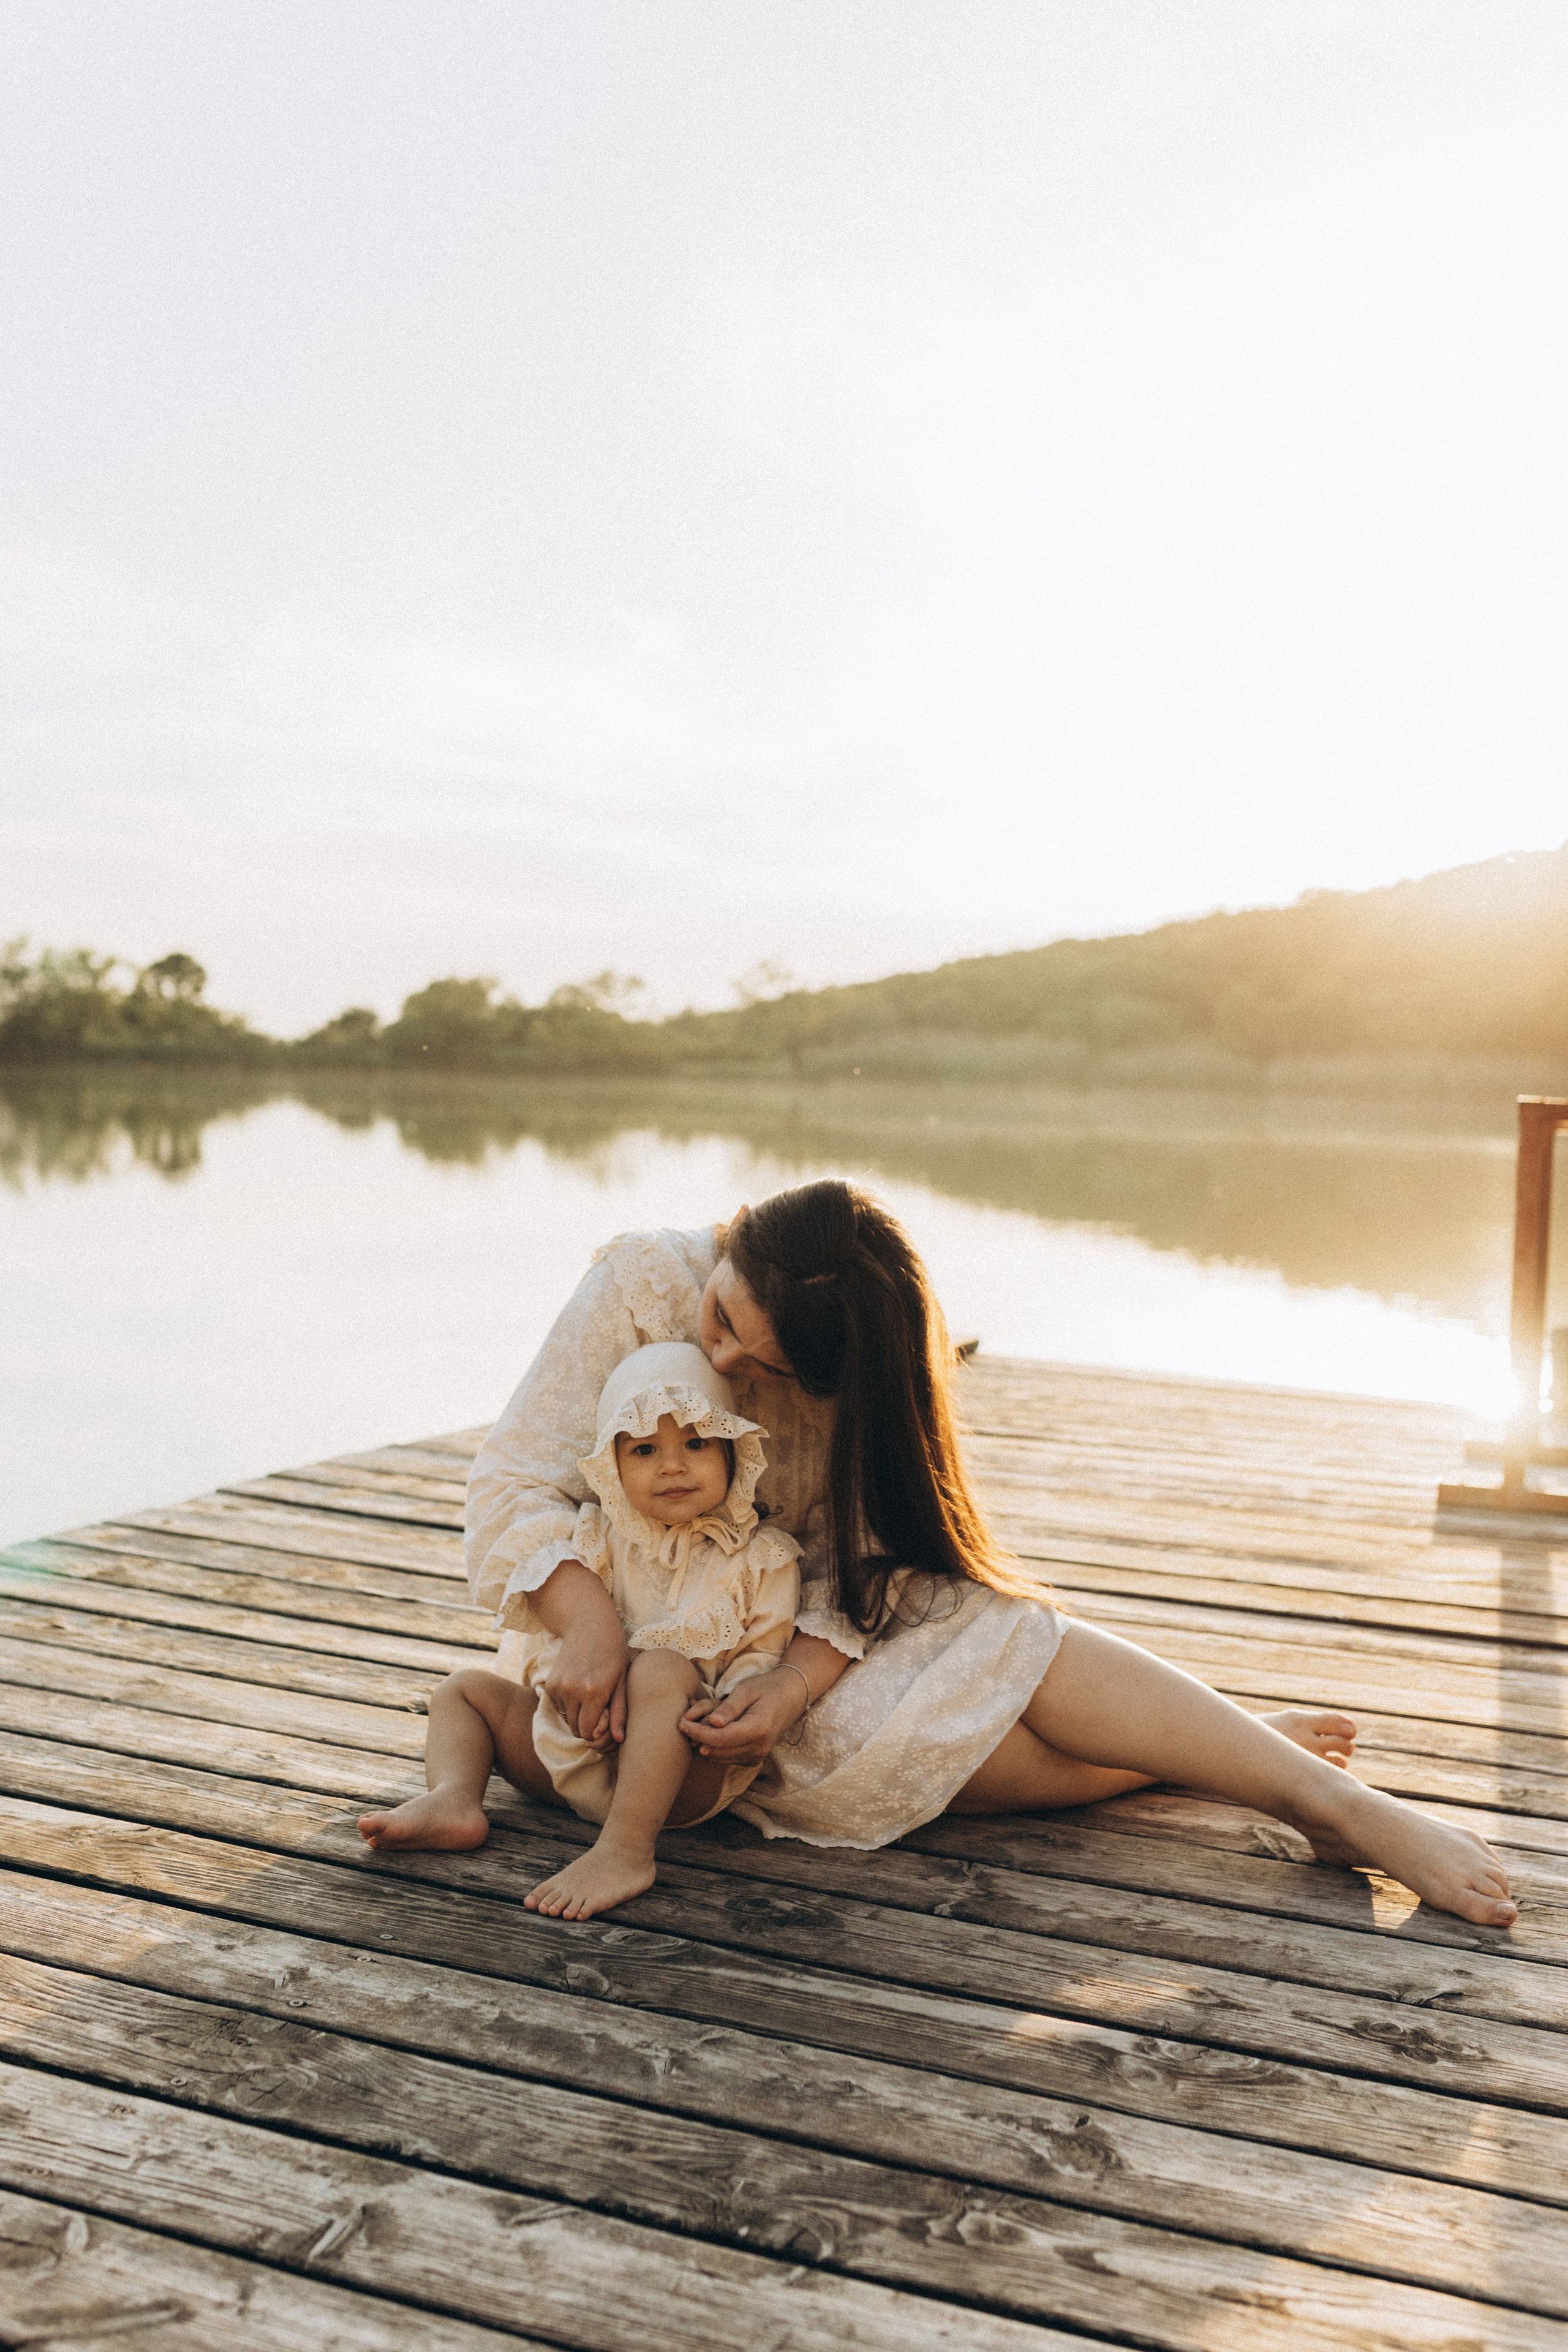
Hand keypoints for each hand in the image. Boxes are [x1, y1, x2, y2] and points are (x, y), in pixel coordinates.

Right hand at [545, 1616, 630, 1745]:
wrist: (589, 1624)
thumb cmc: (613, 1651)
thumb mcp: (623, 1680)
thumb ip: (619, 1712)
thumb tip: (620, 1740)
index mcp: (594, 1692)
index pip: (589, 1733)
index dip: (599, 1730)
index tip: (606, 1717)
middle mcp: (572, 1691)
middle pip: (576, 1729)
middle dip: (588, 1725)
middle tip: (599, 1708)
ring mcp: (558, 1686)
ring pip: (566, 1719)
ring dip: (577, 1714)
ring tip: (590, 1695)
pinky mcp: (549, 1683)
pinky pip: (558, 1706)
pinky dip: (567, 1704)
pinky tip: (579, 1687)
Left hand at [680, 1665, 806, 1763]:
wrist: (791, 1696)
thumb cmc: (767, 1688)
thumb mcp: (746, 1690)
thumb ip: (729, 1708)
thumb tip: (712, 1723)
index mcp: (758, 1729)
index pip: (720, 1739)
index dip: (698, 1733)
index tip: (681, 1723)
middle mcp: (758, 1748)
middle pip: (716, 1752)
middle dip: (697, 1738)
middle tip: (684, 1721)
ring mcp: (757, 1756)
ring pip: (718, 1758)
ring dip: (704, 1743)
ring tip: (696, 1722)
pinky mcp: (753, 1758)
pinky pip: (726, 1758)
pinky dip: (714, 1746)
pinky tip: (710, 1729)